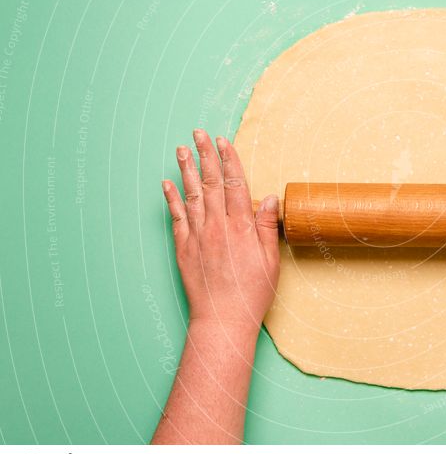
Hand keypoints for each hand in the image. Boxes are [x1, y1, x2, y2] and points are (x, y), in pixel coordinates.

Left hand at [161, 129, 279, 334]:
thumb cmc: (252, 293)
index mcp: (242, 228)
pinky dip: (171, 198)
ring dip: (186, 170)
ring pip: (191, 195)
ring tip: (182, 149)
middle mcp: (217, 227)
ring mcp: (198, 236)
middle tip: (199, 134)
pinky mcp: (184, 249)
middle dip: (205, 155)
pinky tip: (167, 184)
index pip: (234, 184)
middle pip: (210, 183)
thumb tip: (268, 197)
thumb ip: (267, 226)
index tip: (223, 141)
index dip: (228, 160)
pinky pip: (176, 217)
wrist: (223, 319)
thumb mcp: (271, 260)